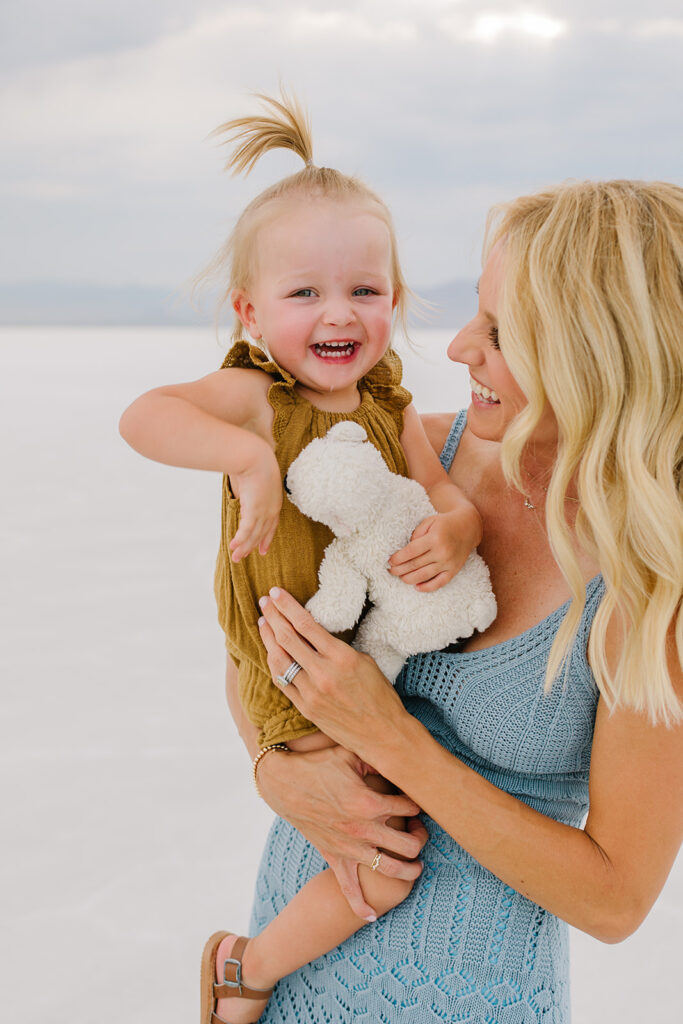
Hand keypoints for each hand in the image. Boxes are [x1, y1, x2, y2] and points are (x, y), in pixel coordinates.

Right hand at [229, 445, 281, 559]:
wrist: (254, 455)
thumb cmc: (253, 461)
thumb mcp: (252, 480)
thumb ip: (249, 492)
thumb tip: (242, 495)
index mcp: (275, 501)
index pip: (272, 525)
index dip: (267, 538)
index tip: (263, 549)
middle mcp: (272, 508)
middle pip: (262, 533)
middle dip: (252, 546)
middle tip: (243, 557)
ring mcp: (264, 510)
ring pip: (254, 534)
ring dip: (244, 547)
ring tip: (235, 558)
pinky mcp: (254, 509)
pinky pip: (247, 529)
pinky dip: (240, 539)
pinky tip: (233, 547)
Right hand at [256, 742, 427, 919]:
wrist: (282, 784)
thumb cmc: (318, 765)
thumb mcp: (350, 754)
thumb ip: (376, 759)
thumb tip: (398, 761)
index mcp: (369, 802)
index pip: (410, 808)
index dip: (417, 804)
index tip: (416, 802)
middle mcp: (363, 829)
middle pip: (409, 845)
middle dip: (421, 838)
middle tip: (420, 830)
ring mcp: (349, 848)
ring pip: (391, 869)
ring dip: (409, 870)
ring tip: (416, 866)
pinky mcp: (334, 858)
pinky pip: (348, 889)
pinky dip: (360, 906)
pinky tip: (372, 916)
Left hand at [258, 587, 408, 758]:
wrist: (383, 733)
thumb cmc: (379, 695)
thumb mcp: (364, 661)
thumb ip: (337, 648)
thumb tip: (315, 634)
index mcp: (341, 657)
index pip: (306, 624)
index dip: (287, 606)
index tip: (276, 592)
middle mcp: (323, 673)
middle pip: (287, 638)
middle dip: (273, 616)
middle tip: (264, 601)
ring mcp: (311, 693)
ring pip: (279, 660)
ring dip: (268, 638)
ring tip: (263, 622)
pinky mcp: (305, 708)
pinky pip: (282, 681)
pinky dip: (274, 663)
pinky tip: (271, 651)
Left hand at [388, 511, 471, 591]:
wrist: (469, 527)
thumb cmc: (445, 523)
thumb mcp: (429, 521)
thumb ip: (416, 534)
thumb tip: (406, 550)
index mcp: (434, 538)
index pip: (411, 552)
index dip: (398, 558)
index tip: (390, 561)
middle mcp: (442, 552)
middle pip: (415, 565)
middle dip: (399, 569)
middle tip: (390, 570)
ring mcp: (448, 563)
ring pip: (424, 576)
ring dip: (409, 579)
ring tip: (400, 577)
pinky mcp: (454, 570)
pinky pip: (439, 583)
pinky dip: (427, 587)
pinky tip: (417, 587)